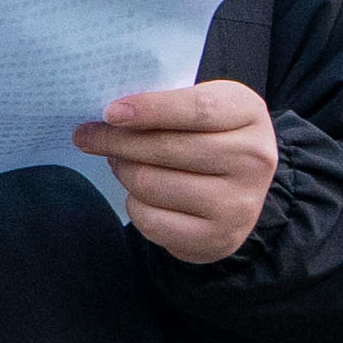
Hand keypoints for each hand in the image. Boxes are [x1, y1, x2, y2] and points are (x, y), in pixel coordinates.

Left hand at [79, 81, 280, 264]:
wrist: (238, 191)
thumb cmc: (209, 136)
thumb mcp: (201, 106)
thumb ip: (165, 104)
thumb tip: (109, 116)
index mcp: (249, 114)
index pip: (197, 109)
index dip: (150, 110)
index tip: (110, 113)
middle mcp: (254, 159)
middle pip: (166, 148)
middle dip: (116, 141)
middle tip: (89, 136)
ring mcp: (238, 203)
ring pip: (151, 184)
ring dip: (124, 172)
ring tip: (121, 163)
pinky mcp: (218, 238)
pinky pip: (152, 221)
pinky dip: (135, 205)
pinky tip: (141, 195)